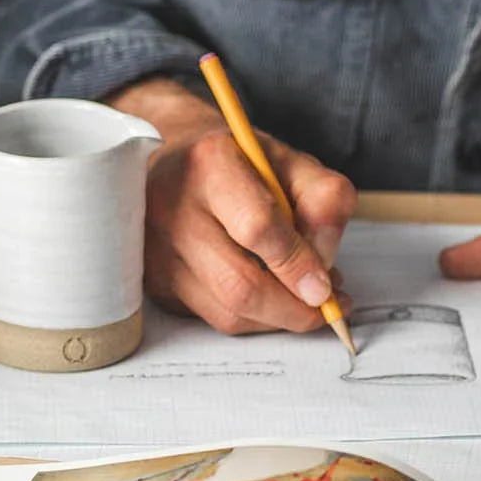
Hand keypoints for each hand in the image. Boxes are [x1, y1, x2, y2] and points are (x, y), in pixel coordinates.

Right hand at [107, 77, 356, 332]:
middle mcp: (172, 208)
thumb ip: (324, 202)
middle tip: (325, 306)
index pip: (257, 227)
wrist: (177, 162)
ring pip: (227, 312)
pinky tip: (271, 298)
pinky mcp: (155, 282)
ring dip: (276, 319)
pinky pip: (214, 318)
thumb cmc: (240, 163)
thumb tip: (322, 269)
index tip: (325, 287)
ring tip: (303, 299)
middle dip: (292, 309)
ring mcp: (158, 250)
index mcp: (210, 164)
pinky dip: (253, 318)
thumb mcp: (293, 162)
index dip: (297, 264)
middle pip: (239, 285)